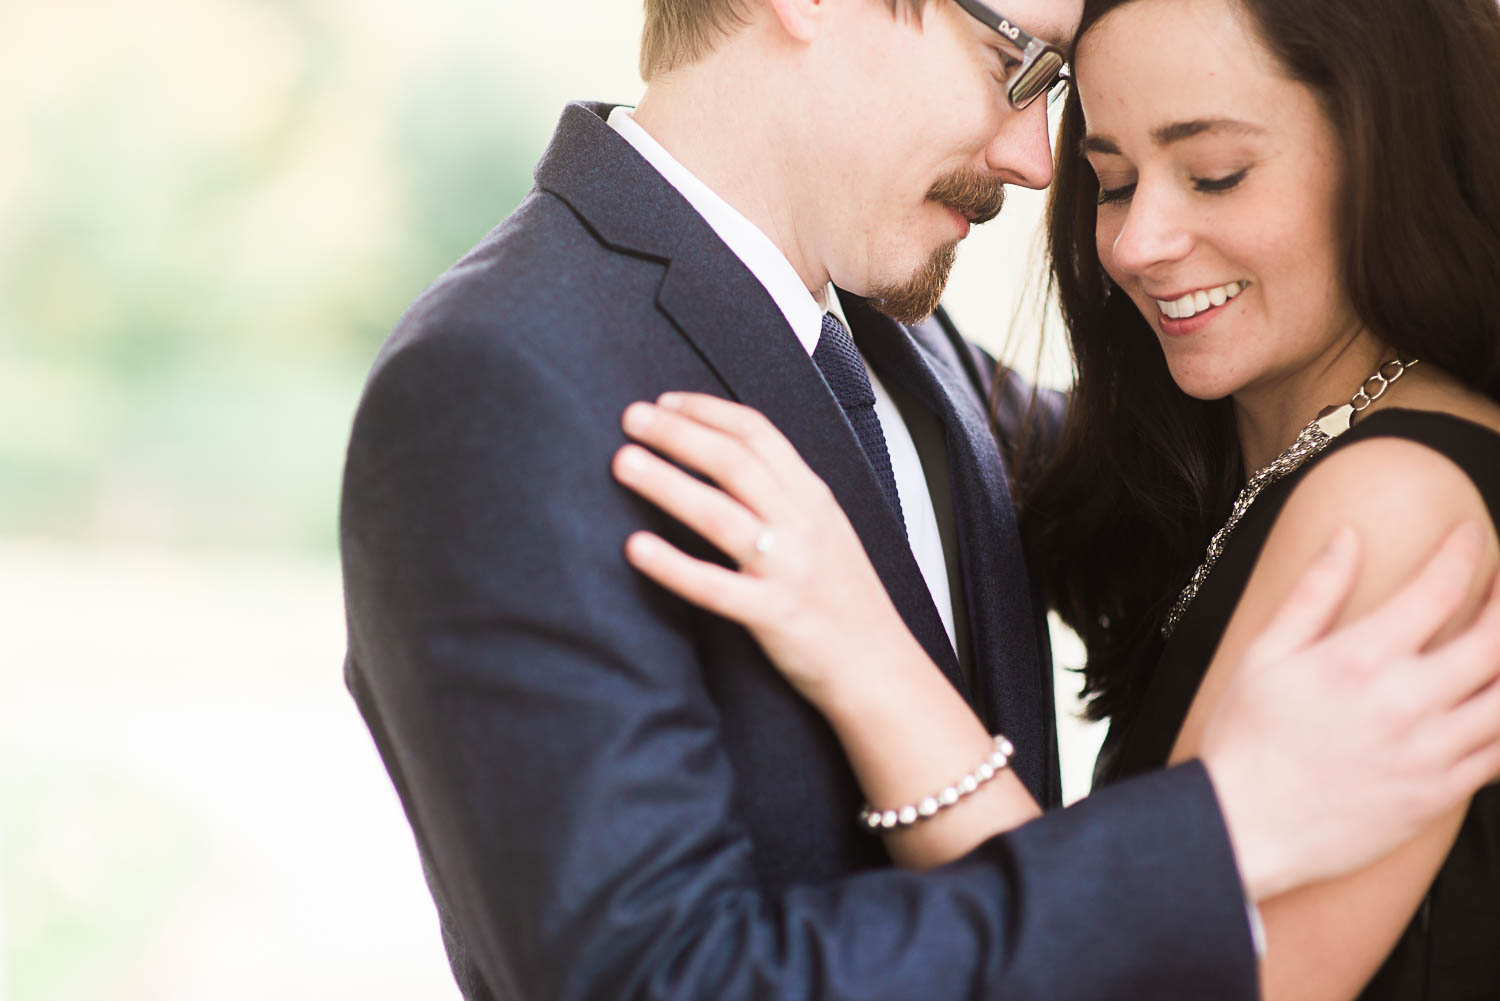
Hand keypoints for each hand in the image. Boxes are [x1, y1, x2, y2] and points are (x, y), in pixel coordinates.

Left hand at [611, 392, 923, 703]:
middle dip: (677, 434)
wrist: (878, 665)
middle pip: (733, 462)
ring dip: (668, 484)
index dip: (707, 411)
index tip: (664, 402)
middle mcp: (801, 524)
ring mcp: (788, 569)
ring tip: (623, 462)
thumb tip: (726, 457)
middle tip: (629, 418)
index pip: (758, 433)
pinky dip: (674, 565)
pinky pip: (715, 587)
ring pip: (721, 515)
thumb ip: (782, 493)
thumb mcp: (823, 528)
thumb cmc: (843, 597)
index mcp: (812, 496)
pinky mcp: (772, 615)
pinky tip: (635, 548)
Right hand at [1201, 524, 1499, 900]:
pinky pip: (1499, 754)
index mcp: (1358, 660)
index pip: (1437, 590)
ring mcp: (1428, 752)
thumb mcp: (1264, 654)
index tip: (1470, 535)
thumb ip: (1314, 593)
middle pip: (1494, 642)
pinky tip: (1493, 706)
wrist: (1243, 827)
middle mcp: (1404, 703)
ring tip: (1499, 645)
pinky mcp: (1437, 794)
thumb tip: (1348, 537)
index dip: (1463, 553)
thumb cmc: (1245, 740)